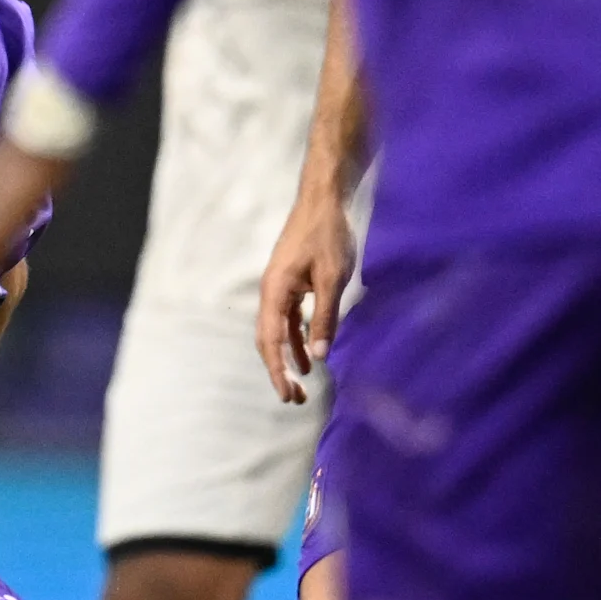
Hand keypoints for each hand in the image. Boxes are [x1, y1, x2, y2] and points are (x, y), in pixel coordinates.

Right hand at [256, 183, 356, 403]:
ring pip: (278, 331)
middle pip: (268, 340)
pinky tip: (309, 354)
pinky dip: (297, 338)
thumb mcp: (333, 278)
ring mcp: (280, 287)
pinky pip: (288, 318)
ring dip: (289, 358)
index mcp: (275, 291)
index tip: (288, 396)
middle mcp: (271, 292)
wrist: (325, 199)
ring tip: (303, 385)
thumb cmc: (329, 234)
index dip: (277, 371)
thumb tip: (319, 356)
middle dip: (279, 371)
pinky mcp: (291, 282)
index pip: (270, 340)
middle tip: (296, 400)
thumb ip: (325, 317)